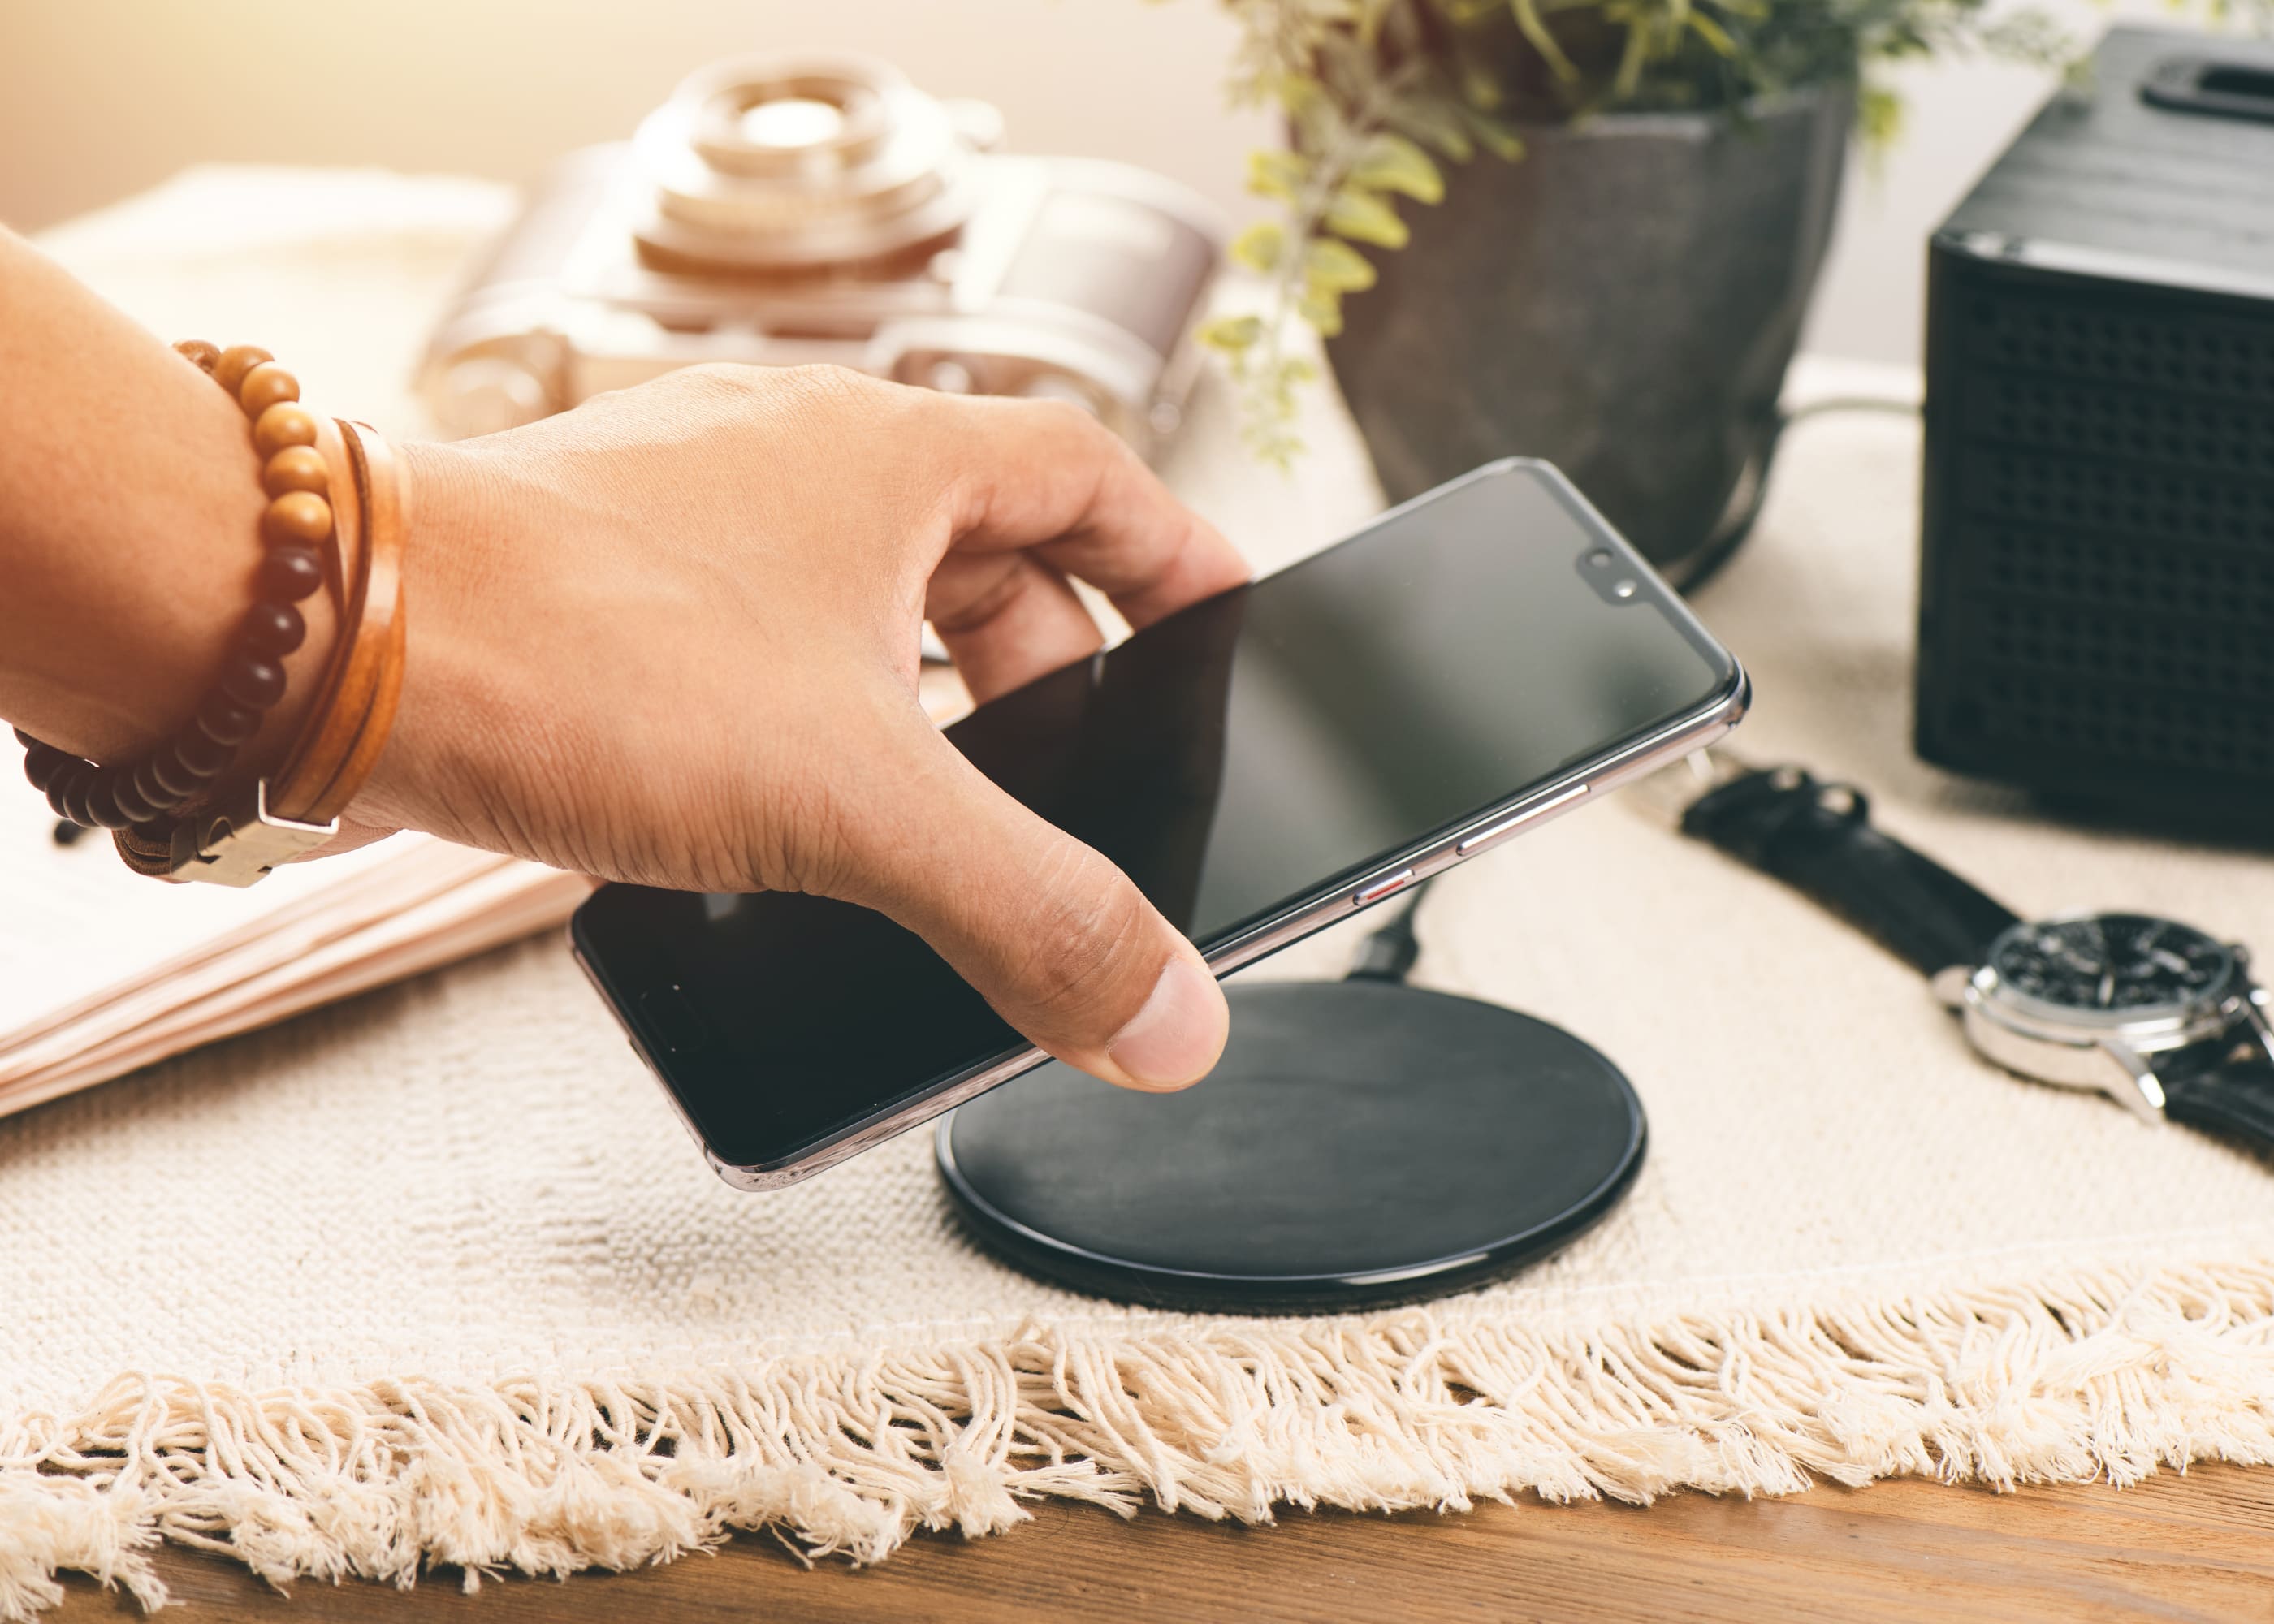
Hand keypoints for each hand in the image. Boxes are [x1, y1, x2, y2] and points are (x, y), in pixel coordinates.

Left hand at [362, 364, 1246, 1091]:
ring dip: (921, 700)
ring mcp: (692, 512)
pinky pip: (761, 634)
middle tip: (1082, 771)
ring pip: (862, 594)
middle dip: (1047, 664)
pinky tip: (794, 812)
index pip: (1090, 471)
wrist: (322, 643)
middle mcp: (792, 456)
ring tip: (942, 811)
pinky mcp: (608, 580)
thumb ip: (1028, 912)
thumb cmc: (577, 653)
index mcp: (888, 453)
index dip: (1174, 552)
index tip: (1221, 623)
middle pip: (983, 546)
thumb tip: (1170, 1020)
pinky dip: (811, 713)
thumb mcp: (856, 802)